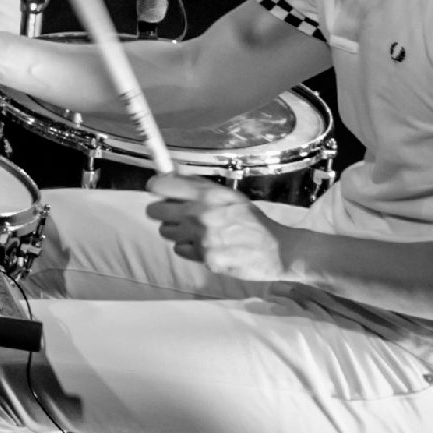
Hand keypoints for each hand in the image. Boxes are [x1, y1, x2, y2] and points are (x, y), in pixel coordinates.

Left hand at [150, 176, 299, 285]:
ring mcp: (201, 238)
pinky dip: (190, 249)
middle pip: (154, 211)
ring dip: (178, 231)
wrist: (278, 249)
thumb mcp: (229, 195)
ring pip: (165, 232)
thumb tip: (168, 173)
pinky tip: (207, 246)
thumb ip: (198, 186)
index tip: (161, 192)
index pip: (159, 185)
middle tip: (181, 215)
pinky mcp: (206, 259)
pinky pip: (181, 251)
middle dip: (164, 211)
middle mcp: (200, 215)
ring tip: (199, 231)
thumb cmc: (252, 220)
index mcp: (206, 195)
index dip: (158, 188)